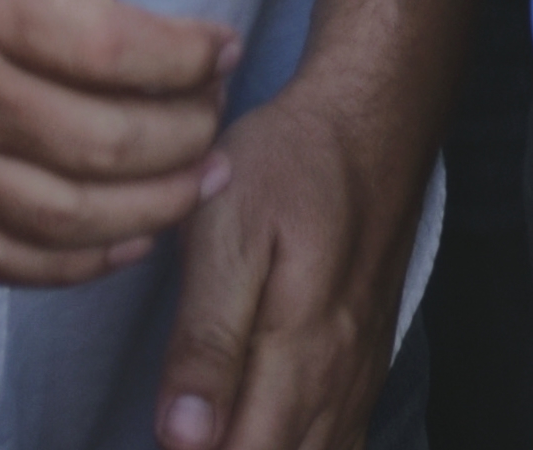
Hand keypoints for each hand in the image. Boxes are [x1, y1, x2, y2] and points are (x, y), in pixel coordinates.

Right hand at [0, 0, 236, 288]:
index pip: (119, 51)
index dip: (193, 56)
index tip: (225, 47)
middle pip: (105, 143)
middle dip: (189, 133)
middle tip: (219, 111)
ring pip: (65, 215)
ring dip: (154, 206)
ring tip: (204, 179)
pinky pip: (2, 259)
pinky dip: (76, 266)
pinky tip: (130, 241)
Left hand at [154, 80, 404, 449]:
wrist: (374, 116)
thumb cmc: (290, 166)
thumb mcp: (228, 235)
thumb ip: (206, 341)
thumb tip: (181, 439)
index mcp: (298, 353)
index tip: (157, 444)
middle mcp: (338, 377)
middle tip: (178, 433)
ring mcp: (361, 370)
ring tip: (213, 434)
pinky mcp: (370, 356)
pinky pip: (345, 440)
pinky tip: (275, 438)